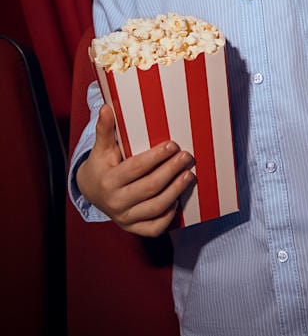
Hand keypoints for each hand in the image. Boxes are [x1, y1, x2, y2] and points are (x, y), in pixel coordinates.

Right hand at [76, 104, 195, 236]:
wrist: (91, 192)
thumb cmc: (101, 165)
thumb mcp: (101, 148)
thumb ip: (105, 129)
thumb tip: (106, 107)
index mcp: (108, 181)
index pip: (136, 168)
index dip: (156, 157)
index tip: (172, 145)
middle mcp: (115, 203)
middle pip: (150, 187)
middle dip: (171, 171)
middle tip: (187, 157)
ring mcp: (124, 218)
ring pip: (156, 207)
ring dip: (176, 191)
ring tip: (189, 175)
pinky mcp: (132, 228)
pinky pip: (154, 227)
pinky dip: (167, 216)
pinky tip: (177, 201)